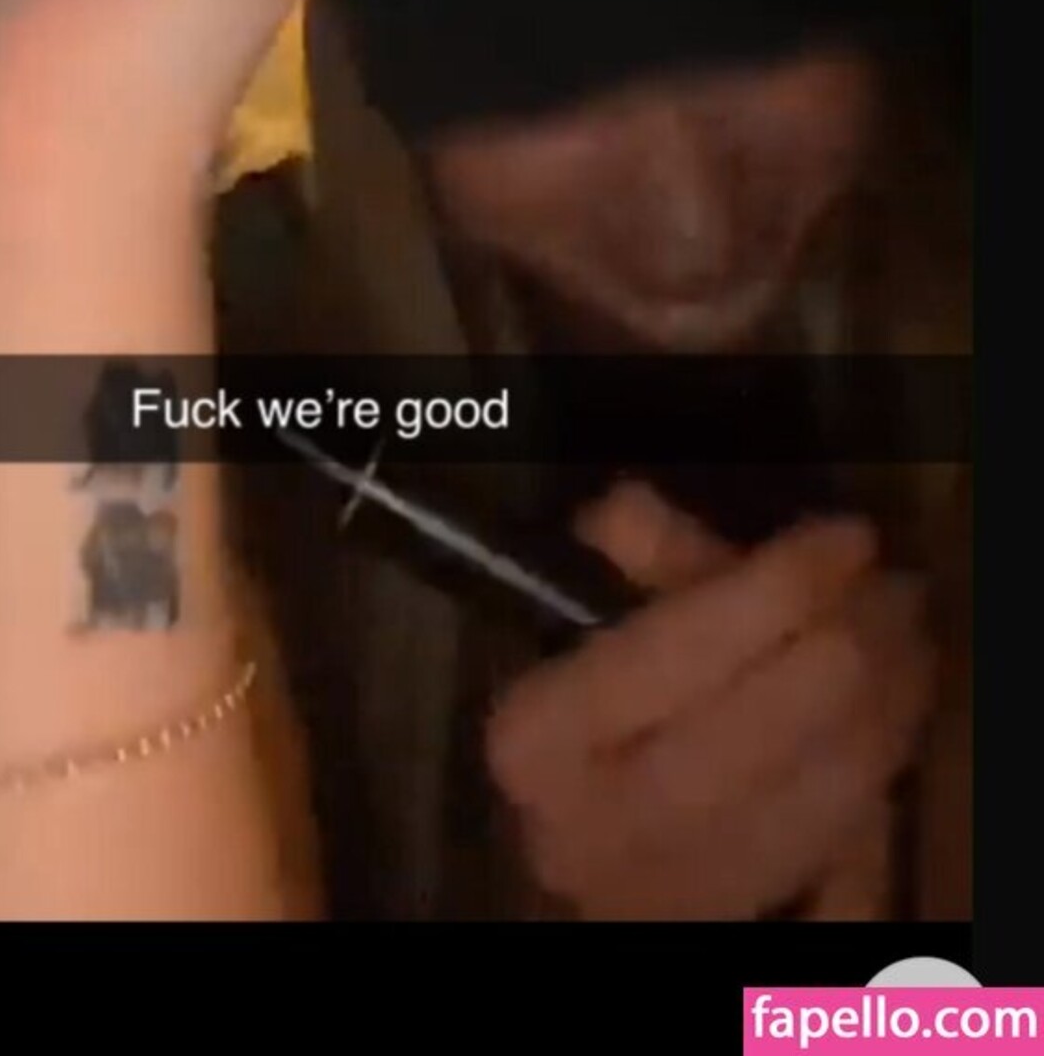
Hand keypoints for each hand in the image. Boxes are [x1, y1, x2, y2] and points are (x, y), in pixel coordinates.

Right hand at [486, 483, 934, 919]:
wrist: (611, 856)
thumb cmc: (612, 723)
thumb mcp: (619, 630)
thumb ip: (650, 562)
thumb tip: (632, 509)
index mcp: (537, 741)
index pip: (672, 647)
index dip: (774, 585)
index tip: (848, 536)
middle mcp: (589, 832)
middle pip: (759, 725)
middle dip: (846, 641)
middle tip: (894, 589)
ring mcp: (667, 902)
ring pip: (821, 794)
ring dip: (885, 702)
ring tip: (907, 639)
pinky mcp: (736, 934)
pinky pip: (845, 859)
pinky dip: (881, 779)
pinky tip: (898, 715)